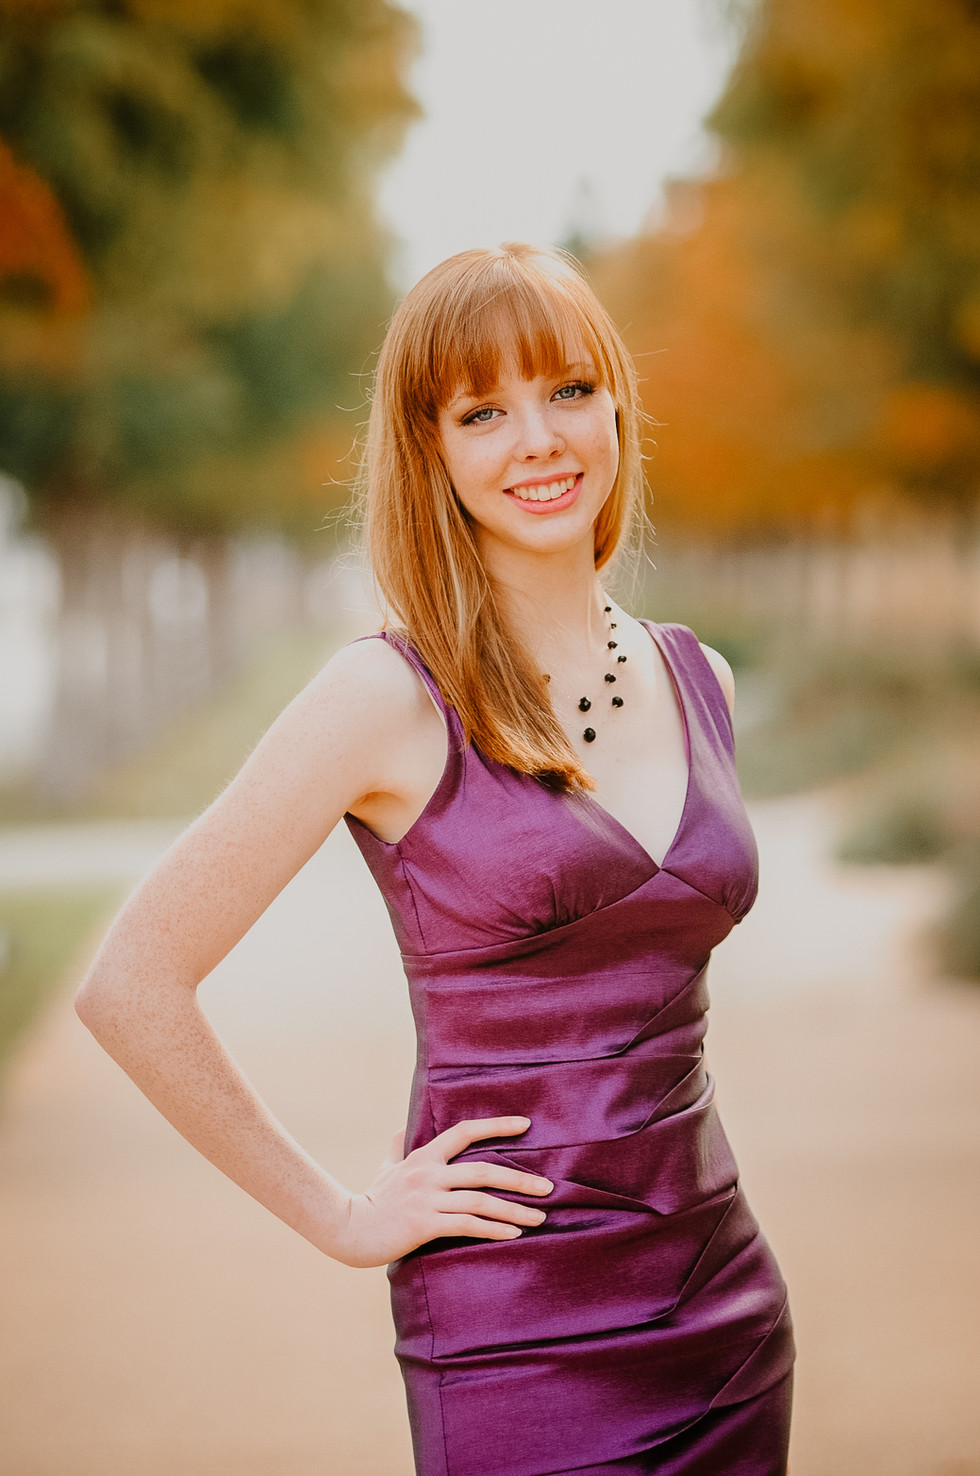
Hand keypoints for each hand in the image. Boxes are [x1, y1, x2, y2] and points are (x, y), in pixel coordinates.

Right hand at [333, 1116, 552, 1267]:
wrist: (348, 1229)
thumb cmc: (370, 1199)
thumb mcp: (385, 1167)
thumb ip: (397, 1147)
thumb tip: (402, 1127)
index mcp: (424, 1156)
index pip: (464, 1132)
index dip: (496, 1125)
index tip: (525, 1125)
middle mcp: (429, 1173)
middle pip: (483, 1170)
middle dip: (519, 1180)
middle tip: (547, 1187)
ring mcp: (428, 1198)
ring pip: (480, 1201)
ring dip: (514, 1210)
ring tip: (539, 1217)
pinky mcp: (425, 1224)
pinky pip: (468, 1225)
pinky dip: (493, 1229)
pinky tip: (513, 1234)